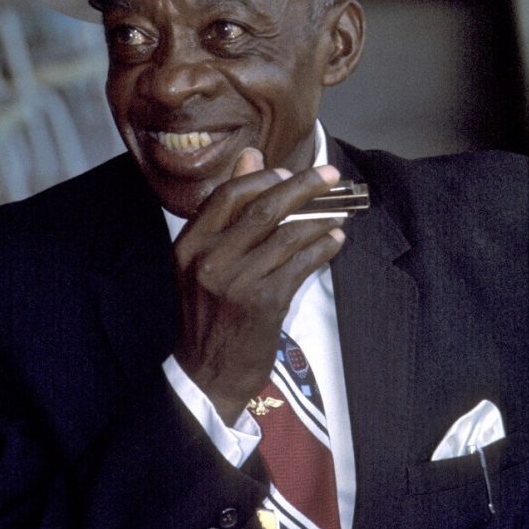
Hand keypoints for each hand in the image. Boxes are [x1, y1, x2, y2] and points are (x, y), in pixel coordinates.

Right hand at [173, 149, 345, 424]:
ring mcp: (237, 282)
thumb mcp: (203, 260)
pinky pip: (302, 264)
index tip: (290, 171)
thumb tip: (251, 155)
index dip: (264, 177)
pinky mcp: (264, 303)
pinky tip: (335, 241)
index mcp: (189, 245)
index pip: (228, 194)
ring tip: (339, 212)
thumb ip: (227, 209)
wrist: (206, 374)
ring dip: (321, 218)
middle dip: (303, 187)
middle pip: (263, 208)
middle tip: (331, 175)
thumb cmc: (208, 313)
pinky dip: (323, 248)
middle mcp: (209, 260)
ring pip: (288, 234)